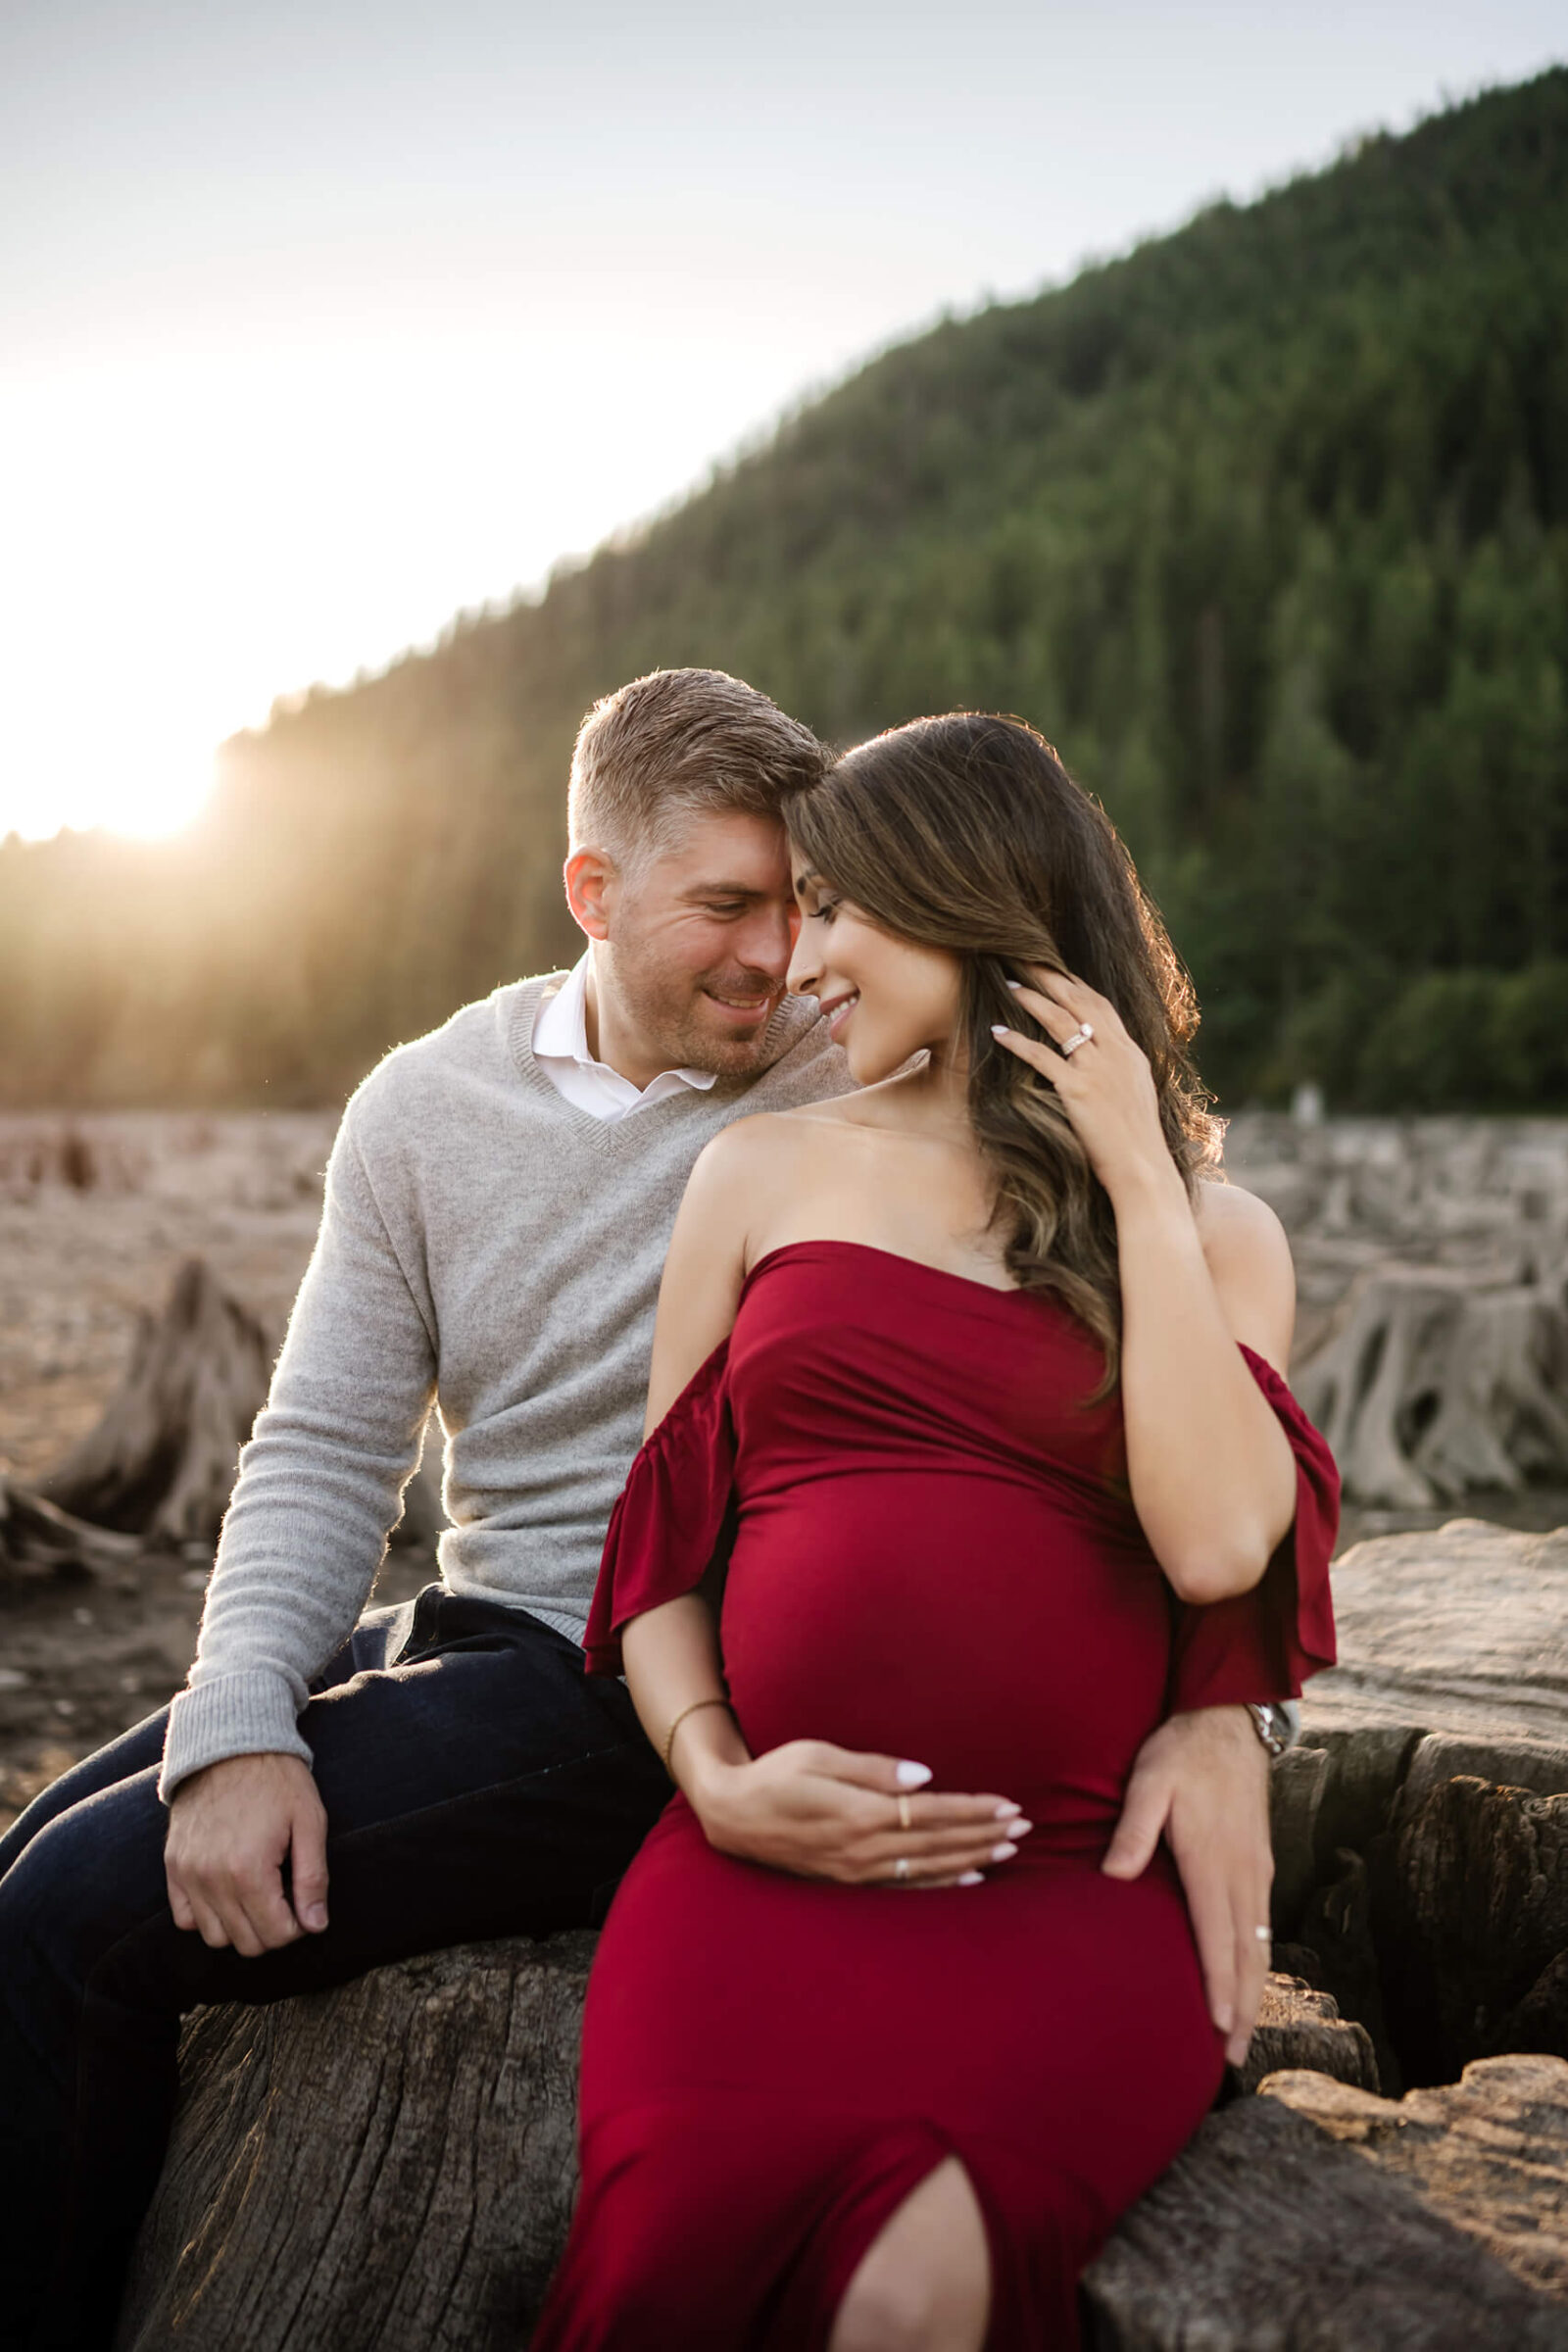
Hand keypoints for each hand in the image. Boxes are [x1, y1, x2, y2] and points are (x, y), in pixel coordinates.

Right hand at [165, 1752, 329, 1955]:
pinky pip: (184, 1918)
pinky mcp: (173, 1866)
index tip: (304, 1904)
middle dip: (272, 1930)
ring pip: (214, 1937)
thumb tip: (316, 1926)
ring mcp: (187, 1874)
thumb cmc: (277, 1780)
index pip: (276, 1935)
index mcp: (249, 1871)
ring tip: (258, 1894)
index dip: (298, 1926)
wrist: (230, 1742)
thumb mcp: (310, 1822)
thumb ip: (313, 1878)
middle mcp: (211, 1879)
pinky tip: (228, 1892)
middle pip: (246, 1943)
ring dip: (240, 1926)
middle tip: (285, 1899)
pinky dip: (206, 1915)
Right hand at [685, 1740, 1027, 1887]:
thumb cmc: (773, 1775)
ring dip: (972, 1857)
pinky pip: (907, 1888)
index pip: (932, 1814)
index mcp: (859, 1814)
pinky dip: (942, 1883)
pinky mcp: (850, 1882)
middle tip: (1024, 1826)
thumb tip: (925, 1777)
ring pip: (929, 1868)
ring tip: (1008, 1849)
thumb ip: (871, 1769)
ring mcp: (858, 1872)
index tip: (1009, 1805)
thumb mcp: (817, 1756)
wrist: (731, 1816)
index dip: (974, 1811)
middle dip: (985, 1834)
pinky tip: (969, 1879)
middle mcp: (863, 1849)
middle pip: (939, 1843)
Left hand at [991, 968, 1177, 1207]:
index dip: (1075, 983)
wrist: (1144, 1170)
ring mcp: (1098, 1070)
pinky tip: (997, 1031)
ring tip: (1009, 983)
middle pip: (1080, 1001)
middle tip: (1024, 957)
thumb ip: (1119, 1073)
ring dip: (1033, 999)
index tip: (1054, 968)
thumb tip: (1102, 1064)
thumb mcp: (1135, 1097)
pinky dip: (1018, 1041)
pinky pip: (1042, 1058)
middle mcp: (1116, 1053)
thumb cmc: (1137, 1143)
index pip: (1101, 1005)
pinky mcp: (1079, 1091)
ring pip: (1062, 1021)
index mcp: (1131, 1053)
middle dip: (1051, 976)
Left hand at [1101, 1706, 1270, 2065]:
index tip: (1219, 2028)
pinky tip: (1249, 1980)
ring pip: (1258, 1945)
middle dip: (1242, 2009)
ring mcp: (1256, 1871)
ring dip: (1253, 1993)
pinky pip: (1261, 1926)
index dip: (1219, 1985)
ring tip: (1241, 2035)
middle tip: (1232, 2059)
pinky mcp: (1259, 1864)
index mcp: (1212, 1861)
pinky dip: (1257, 1962)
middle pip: (1245, 1955)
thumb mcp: (1149, 1781)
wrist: (1231, 1722)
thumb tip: (1113, 1877)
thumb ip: (1134, 1830)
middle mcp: (1242, 1875)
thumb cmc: (1181, 1753)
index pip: (1217, 1936)